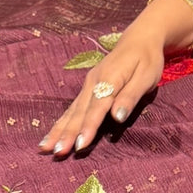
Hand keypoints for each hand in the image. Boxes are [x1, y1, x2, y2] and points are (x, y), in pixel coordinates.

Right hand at [37, 25, 165, 156]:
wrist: (139, 40)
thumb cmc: (147, 60)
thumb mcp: (146, 77)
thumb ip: (130, 97)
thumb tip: (117, 117)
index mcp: (109, 79)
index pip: (97, 107)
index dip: (88, 127)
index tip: (79, 145)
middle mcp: (93, 82)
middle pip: (79, 112)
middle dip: (67, 133)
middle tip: (57, 152)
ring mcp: (88, 85)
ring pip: (71, 111)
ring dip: (58, 130)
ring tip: (45, 148)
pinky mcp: (87, 89)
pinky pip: (72, 109)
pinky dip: (61, 123)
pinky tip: (51, 135)